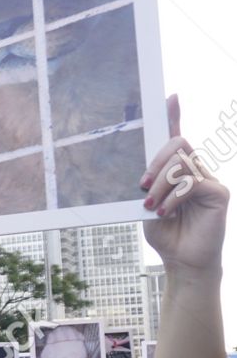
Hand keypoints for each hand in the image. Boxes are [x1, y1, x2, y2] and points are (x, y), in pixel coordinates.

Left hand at [143, 95, 228, 274]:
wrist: (181, 260)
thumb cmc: (165, 232)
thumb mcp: (147, 205)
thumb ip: (147, 185)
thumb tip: (139, 171)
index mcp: (177, 170)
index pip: (176, 137)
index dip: (174, 115)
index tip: (170, 97)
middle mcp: (195, 169)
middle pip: (177, 144)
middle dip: (155, 162)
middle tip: (141, 185)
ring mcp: (208, 179)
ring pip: (181, 163)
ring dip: (159, 184)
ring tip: (150, 205)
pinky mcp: (218, 192)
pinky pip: (191, 182)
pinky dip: (172, 197)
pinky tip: (164, 211)